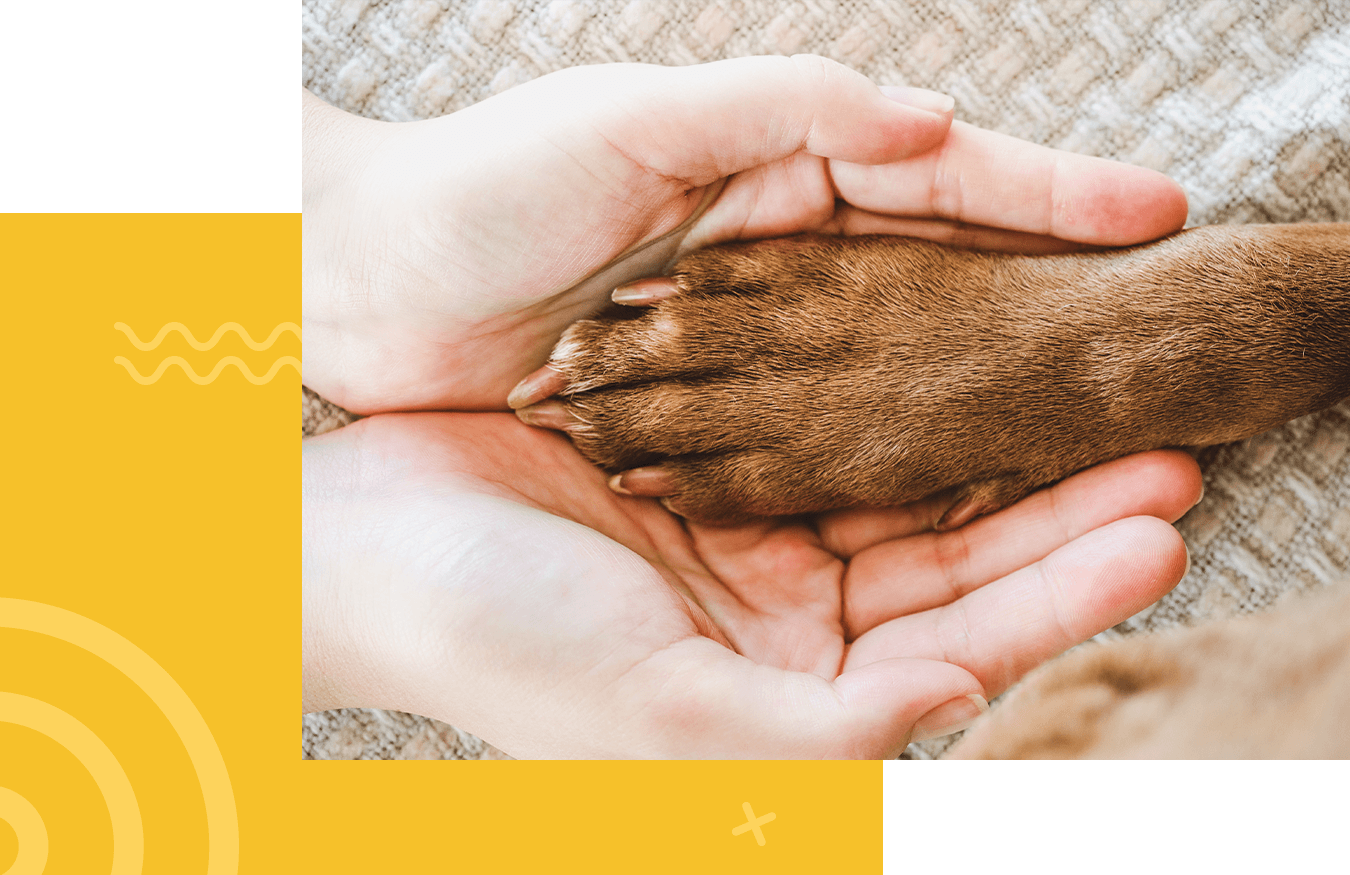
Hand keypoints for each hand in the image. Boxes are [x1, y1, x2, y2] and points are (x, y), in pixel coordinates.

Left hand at [302, 55, 1186, 412]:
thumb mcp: (630, 124)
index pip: (935, 182)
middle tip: (1149, 342)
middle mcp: (775, 264)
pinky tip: (950, 491)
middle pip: (937, 283)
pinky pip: (816, 442)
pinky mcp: (702, 422)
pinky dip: (883, 460)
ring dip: (980, 398)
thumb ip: (778, 108)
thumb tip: (929, 120)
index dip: (1043, 196)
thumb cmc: (487, 186)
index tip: (1148, 216)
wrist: (368, 285)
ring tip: (1082, 428)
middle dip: (1040, 308)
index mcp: (771, 178)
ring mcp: (745, 349)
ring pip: (891, 370)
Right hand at [302, 412, 1199, 757]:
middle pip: (951, 567)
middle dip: (1055, 516)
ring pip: (901, 491)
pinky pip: (825, 427)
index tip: (1154, 537)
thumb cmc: (500, 644)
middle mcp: (778, 628)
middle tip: (1162, 452)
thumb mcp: (668, 717)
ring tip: (1083, 397)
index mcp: (782, 700)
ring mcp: (748, 540)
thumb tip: (963, 700)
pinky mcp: (712, 465)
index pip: (952, 647)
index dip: (1058, 597)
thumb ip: (825, 735)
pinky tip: (950, 359)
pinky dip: (890, 399)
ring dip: (988, 448)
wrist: (371, 543)